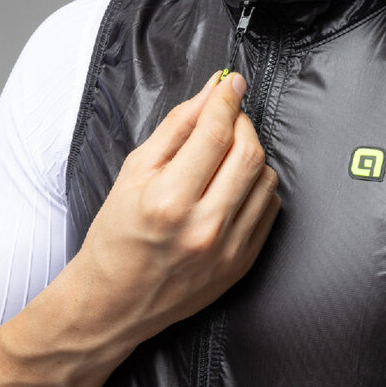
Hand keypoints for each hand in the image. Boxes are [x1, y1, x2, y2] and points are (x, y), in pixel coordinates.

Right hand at [67, 70, 280, 350]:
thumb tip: (210, 93)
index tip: (231, 84)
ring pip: (266, 179)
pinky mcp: (243, 263)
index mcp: (168, 201)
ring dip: (251, 155)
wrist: (115, 302)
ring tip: (224, 156)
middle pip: (248, 154)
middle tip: (226, 119)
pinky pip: (270, 209)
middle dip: (242, 124)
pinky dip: (257, 186)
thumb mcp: (133, 174)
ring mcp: (228, 249)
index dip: (226, 100)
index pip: (214, 134)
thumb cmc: (117, 237)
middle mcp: (203, 227)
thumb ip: (175, 128)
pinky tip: (234, 186)